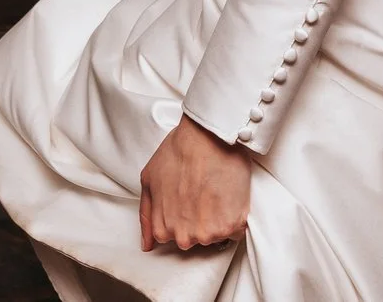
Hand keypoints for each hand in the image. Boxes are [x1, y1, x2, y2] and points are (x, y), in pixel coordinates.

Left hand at [139, 117, 250, 253]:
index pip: (173, 237)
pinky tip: (226, 196)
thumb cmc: (178, 152)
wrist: (207, 137)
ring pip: (215, 235)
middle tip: (200, 193)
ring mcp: (209, 233)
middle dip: (198, 220)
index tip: (186, 200)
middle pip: (194, 238)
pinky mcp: (232, 226)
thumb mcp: (149, 180)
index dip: (181, 216)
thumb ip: (146, 216)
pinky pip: (235, 231)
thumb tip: (147, 244)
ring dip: (217, 219)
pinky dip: (234, 217)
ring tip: (213, 191)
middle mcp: (185, 236)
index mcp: (163, 228)